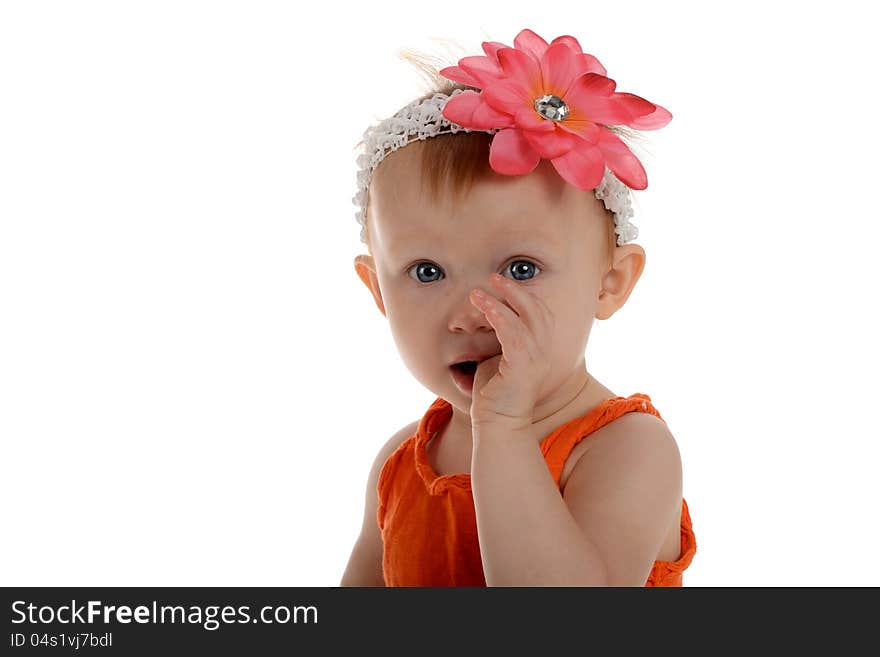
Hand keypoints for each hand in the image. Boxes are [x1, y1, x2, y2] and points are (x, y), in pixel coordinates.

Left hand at [468, 273, 555, 430]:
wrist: (496, 424)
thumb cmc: (494, 394)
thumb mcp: (496, 359)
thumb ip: (498, 340)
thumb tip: (485, 319)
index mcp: (540, 350)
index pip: (540, 314)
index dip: (524, 295)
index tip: (502, 283)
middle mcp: (543, 353)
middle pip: (537, 311)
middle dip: (515, 290)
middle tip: (494, 277)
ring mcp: (535, 360)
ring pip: (524, 319)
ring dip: (501, 300)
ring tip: (479, 291)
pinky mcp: (522, 367)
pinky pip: (513, 333)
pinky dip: (498, 315)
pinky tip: (483, 306)